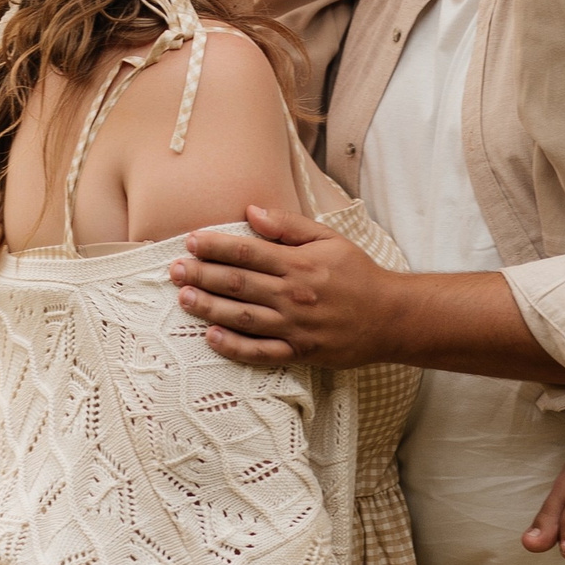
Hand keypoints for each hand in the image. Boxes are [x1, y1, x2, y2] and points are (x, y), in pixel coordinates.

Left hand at [172, 207, 401, 366]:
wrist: (390, 317)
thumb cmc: (358, 274)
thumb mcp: (329, 239)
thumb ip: (289, 225)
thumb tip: (252, 211)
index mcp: (300, 264)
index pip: (248, 251)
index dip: (215, 246)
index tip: (191, 241)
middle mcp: (294, 295)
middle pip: (237, 283)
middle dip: (202, 274)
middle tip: (174, 269)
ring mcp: (295, 327)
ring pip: (242, 317)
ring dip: (209, 308)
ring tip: (184, 298)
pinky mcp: (300, 353)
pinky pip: (260, 353)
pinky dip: (234, 347)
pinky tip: (211, 338)